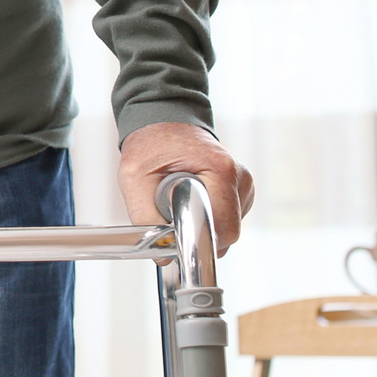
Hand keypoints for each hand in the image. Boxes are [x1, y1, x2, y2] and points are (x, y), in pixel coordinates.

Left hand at [118, 121, 252, 256]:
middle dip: (199, 234)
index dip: (200, 241)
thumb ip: (145, 219)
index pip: (224, 229)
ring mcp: (242, 183)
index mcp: (221, 171)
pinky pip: (227, 218)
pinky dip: (208, 216)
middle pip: (228, 232)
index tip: (179, 240)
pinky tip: (193, 199)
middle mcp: (239, 177)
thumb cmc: (151, 143)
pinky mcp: (239, 189)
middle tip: (173, 218)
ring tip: (181, 201)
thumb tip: (163, 256)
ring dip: (203, 225)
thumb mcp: (134, 178)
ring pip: (228, 227)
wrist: (163, 121)